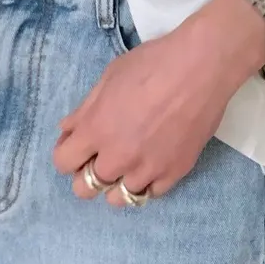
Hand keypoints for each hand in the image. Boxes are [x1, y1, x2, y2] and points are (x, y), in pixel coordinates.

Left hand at [53, 0, 264, 201]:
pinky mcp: (175, 173)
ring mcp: (147, 169)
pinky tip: (151, 164)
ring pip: (119, 199)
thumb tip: (68, 130)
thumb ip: (85, 109)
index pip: (63, 163)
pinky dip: (146, 183)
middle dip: (87, 175)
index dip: (67, 154)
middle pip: (85, 189)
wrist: (201, 68)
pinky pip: (151, 194)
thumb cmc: (152, 64)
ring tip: (128, 164)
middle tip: (100, 158)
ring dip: (117, 183)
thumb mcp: (109, 78)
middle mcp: (118, 157)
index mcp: (96, 130)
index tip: (78, 145)